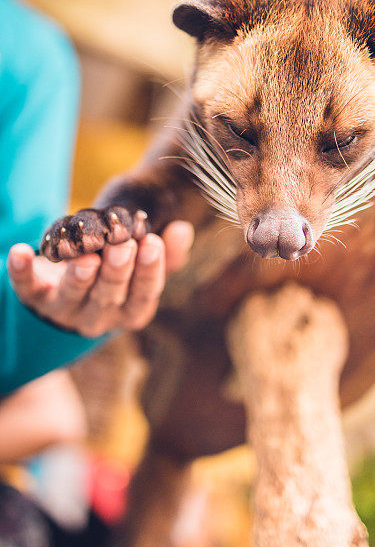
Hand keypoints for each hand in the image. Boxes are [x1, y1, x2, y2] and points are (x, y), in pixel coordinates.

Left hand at [7, 221, 193, 337]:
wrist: (69, 290)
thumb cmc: (115, 275)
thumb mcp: (143, 265)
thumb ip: (166, 252)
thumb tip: (182, 230)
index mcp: (130, 311)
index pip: (144, 295)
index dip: (149, 271)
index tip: (152, 242)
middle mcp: (99, 317)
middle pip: (109, 297)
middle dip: (117, 272)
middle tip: (122, 246)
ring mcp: (65, 310)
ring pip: (73, 297)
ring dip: (79, 277)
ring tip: (87, 257)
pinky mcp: (36, 298)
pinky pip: (26, 289)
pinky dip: (21, 272)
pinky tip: (20, 252)